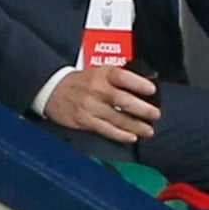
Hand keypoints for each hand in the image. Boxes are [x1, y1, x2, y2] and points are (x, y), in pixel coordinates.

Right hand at [46, 66, 160, 143]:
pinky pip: (105, 129)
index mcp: (103, 75)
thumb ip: (120, 78)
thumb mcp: (100, 72)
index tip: (152, 90)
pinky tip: (131, 137)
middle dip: (142, 109)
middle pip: (122, 100)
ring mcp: (89, 106)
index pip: (122, 77)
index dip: (138, 83)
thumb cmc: (83, 81)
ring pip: (116, 118)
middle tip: (156, 114)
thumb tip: (146, 87)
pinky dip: (119, 134)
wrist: (53, 89)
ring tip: (148, 130)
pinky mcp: (84, 120)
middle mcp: (96, 90)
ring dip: (135, 126)